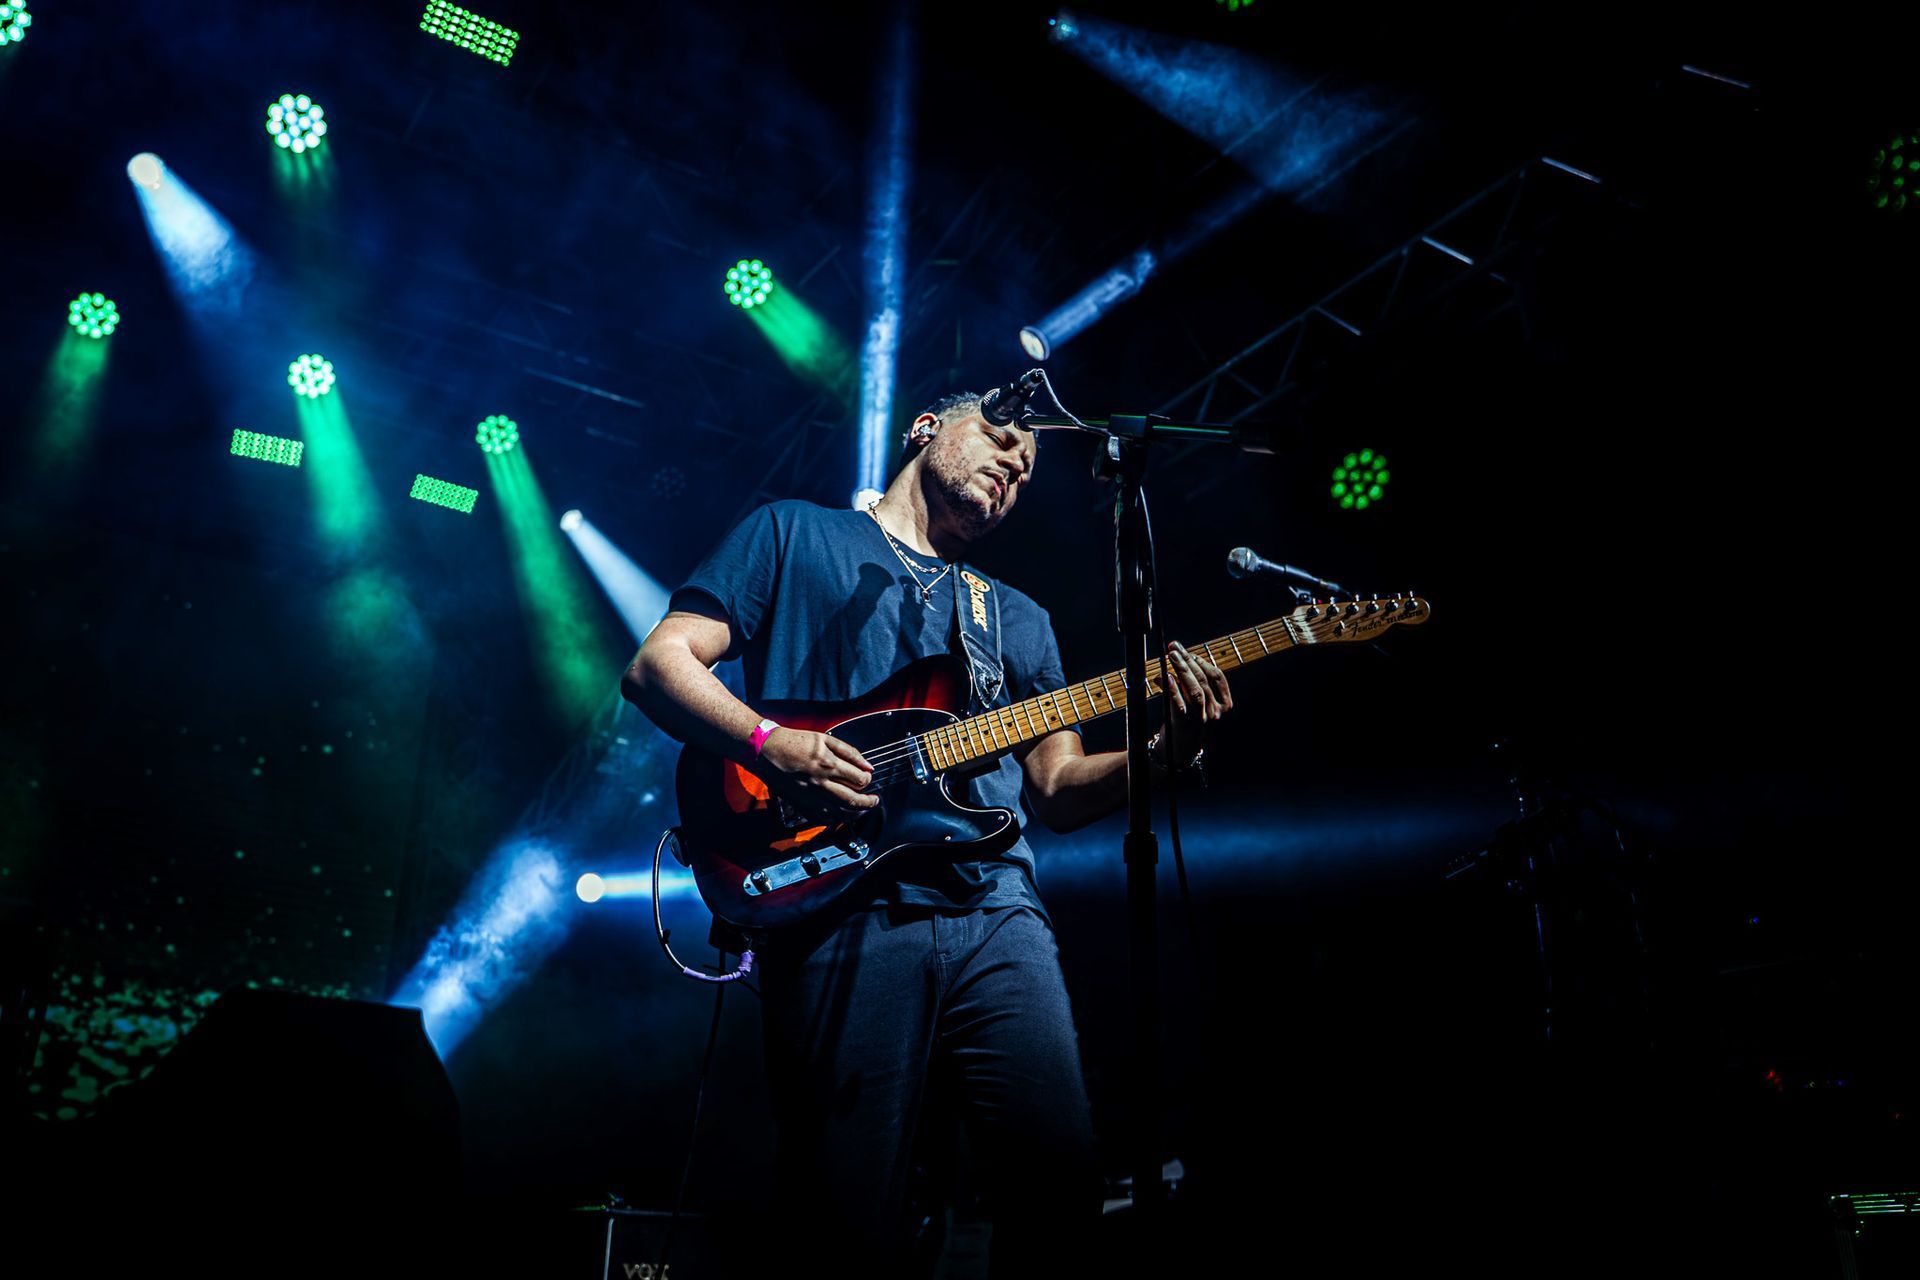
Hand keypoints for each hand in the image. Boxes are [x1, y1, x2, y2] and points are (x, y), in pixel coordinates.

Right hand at [756, 727, 879, 815]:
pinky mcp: (801, 805)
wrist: (765, 750)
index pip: (859, 780)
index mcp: (829, 764)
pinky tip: (841, 814)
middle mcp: (821, 784)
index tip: (867, 778)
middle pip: (854, 801)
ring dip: (856, 813)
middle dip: (869, 803)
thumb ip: (849, 752)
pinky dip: (835, 819)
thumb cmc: (794, 742)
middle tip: (874, 801)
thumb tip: (868, 766)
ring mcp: (811, 797)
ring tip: (862, 809)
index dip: (867, 780)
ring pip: (841, 814)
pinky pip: (823, 819)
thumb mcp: (824, 739)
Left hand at [1161, 640, 1231, 764]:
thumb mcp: (1196, 703)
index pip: (1217, 677)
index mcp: (1224, 705)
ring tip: (1171, 656)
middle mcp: (1215, 712)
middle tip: (1174, 647)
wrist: (1178, 752)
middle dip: (1188, 660)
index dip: (1203, 661)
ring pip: (1195, 691)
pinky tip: (1165, 676)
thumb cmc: (1187, 722)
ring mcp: (1201, 720)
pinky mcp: (1184, 726)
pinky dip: (1172, 689)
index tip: (1189, 651)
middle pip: (1203, 680)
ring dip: (1182, 670)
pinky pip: (1179, 705)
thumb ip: (1193, 684)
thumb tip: (1180, 659)